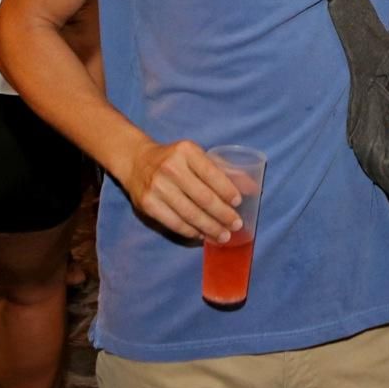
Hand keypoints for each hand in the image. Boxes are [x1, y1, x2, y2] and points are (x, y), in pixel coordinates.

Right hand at [124, 139, 243, 243]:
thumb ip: (222, 170)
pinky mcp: (148, 204)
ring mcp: (157, 187)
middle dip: (223, 214)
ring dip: (210, 228)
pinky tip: (203, 235)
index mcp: (186, 151)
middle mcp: (170, 168)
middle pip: (203, 197)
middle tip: (236, 225)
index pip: (212, 173)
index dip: (227, 190)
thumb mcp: (196, 156)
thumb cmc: (175, 160)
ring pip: (190, 214)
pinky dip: (191, 231)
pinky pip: (175, 223)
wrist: (136, 162)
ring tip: (223, 236)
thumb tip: (252, 188)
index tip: (238, 203)